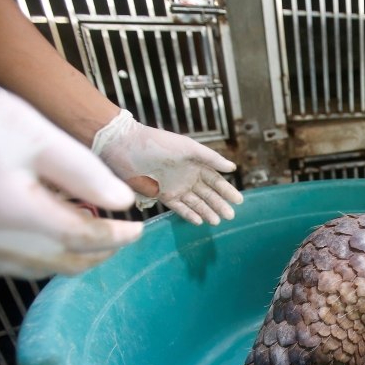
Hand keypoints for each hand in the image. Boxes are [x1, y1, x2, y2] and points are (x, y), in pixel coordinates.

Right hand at [0, 61, 142, 277]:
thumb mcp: (26, 128)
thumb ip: (81, 170)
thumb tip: (121, 201)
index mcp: (10, 214)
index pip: (82, 238)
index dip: (116, 237)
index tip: (137, 231)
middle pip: (57, 264)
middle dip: (95, 255)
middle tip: (118, 241)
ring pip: (26, 270)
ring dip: (62, 259)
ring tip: (87, 239)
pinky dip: (27, 256)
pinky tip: (38, 237)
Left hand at [93, 111, 243, 225]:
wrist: (126, 148)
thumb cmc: (158, 143)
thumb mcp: (188, 148)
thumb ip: (211, 158)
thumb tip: (233, 168)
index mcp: (195, 163)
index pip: (215, 179)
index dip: (227, 190)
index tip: (239, 200)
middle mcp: (187, 176)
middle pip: (207, 193)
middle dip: (219, 204)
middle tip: (231, 215)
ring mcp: (175, 187)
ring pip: (195, 202)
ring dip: (207, 211)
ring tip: (218, 221)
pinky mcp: (162, 196)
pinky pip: (179, 207)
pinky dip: (189, 214)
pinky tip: (199, 221)